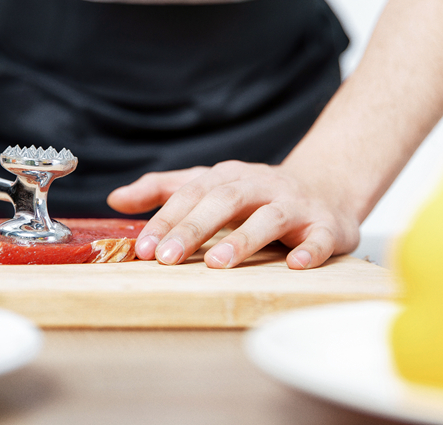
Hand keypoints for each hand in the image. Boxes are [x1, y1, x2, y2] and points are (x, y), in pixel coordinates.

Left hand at [107, 161, 359, 269]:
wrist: (325, 187)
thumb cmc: (256, 193)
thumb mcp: (209, 185)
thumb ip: (163, 191)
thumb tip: (116, 199)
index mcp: (228, 177)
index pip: (191, 195)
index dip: (166, 220)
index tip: (143, 249)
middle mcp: (260, 185)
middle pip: (224, 201)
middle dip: (193, 229)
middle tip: (166, 259)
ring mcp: (295, 204)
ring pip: (268, 217)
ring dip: (244, 239)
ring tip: (218, 263)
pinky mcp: (327, 225)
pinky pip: (320, 237)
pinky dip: (310, 250)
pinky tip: (295, 265)